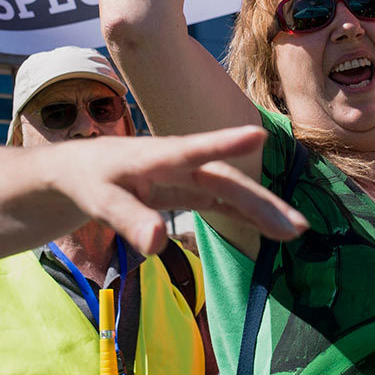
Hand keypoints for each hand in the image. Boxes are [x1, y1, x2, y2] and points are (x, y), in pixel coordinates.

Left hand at [52, 126, 306, 255]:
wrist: (76, 171)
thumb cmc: (85, 178)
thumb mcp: (97, 200)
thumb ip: (126, 218)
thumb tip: (158, 242)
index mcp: (154, 157)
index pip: (191, 150)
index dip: (222, 142)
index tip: (256, 132)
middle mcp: (177, 164)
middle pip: (224, 181)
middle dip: (261, 202)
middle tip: (298, 226)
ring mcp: (184, 177)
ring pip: (228, 192)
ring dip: (260, 210)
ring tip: (295, 230)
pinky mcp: (184, 190)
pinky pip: (219, 202)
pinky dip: (243, 214)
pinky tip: (269, 228)